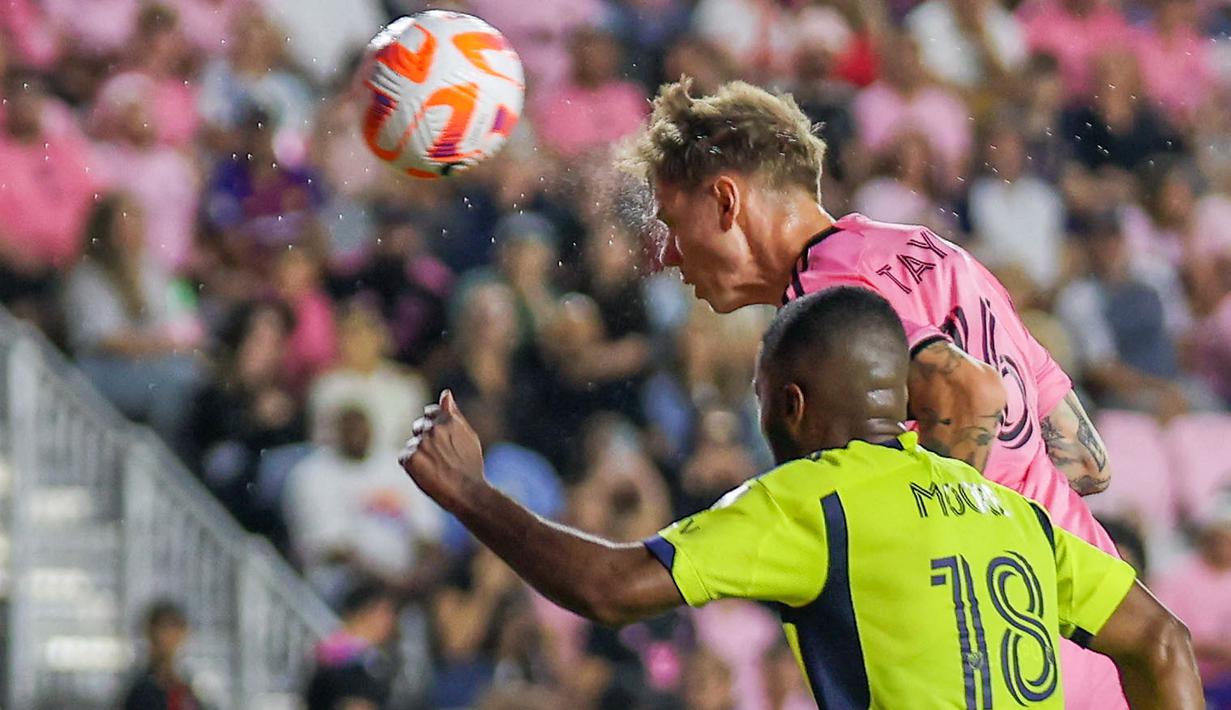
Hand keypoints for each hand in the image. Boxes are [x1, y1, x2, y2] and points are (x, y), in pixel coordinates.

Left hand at [399, 390, 485, 507]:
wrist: (468, 493)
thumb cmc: (471, 466)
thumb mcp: (468, 436)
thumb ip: (454, 414)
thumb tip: (445, 394)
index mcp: (448, 419)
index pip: (429, 412)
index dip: (434, 426)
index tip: (441, 441)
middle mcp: (433, 428)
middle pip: (419, 427)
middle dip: (425, 439)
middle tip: (440, 458)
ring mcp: (421, 443)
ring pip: (412, 444)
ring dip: (419, 454)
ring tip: (436, 469)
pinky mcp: (411, 458)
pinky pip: (404, 457)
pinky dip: (411, 466)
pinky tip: (426, 474)